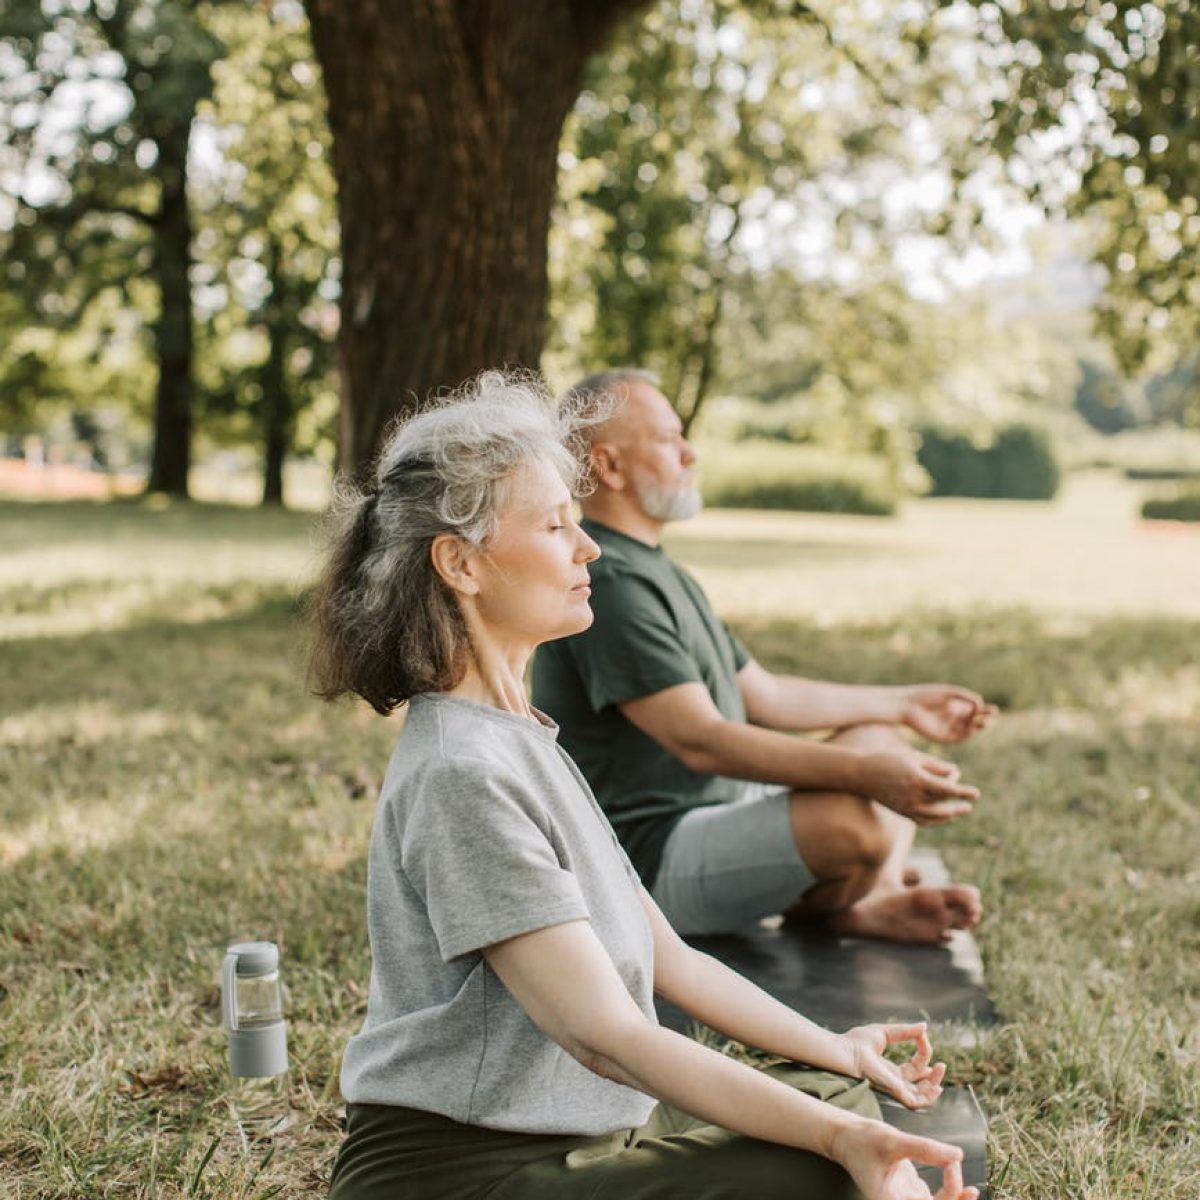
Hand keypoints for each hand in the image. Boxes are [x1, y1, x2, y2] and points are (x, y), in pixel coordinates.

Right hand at [832, 1120, 978, 1199]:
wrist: (845, 1135)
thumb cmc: (862, 1140)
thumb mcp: (893, 1141)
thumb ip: (925, 1149)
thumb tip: (958, 1154)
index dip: (951, 1198)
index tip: (956, 1170)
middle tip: (972, 1190)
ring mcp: (907, 1198)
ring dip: (954, 1195)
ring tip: (967, 1182)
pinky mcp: (910, 1189)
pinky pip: (935, 1196)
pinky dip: (949, 1188)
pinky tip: (956, 1175)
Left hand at [843, 1023, 944, 1109]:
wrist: (845, 1052)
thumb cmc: (857, 1042)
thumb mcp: (885, 1032)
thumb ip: (905, 1032)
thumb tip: (925, 1027)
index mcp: (890, 1069)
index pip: (914, 1067)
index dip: (923, 1052)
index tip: (922, 1036)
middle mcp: (894, 1081)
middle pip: (920, 1084)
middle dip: (933, 1076)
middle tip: (941, 1065)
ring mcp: (895, 1088)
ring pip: (921, 1096)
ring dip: (934, 1086)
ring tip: (940, 1070)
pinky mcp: (895, 1093)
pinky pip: (916, 1103)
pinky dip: (928, 1098)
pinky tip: (937, 1087)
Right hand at [862, 750, 978, 823]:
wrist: (861, 774)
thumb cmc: (888, 759)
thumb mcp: (913, 756)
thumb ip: (936, 765)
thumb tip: (955, 772)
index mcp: (918, 780)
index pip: (948, 789)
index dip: (964, 792)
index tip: (977, 794)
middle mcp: (914, 797)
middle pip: (944, 804)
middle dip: (958, 803)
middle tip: (970, 803)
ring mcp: (907, 807)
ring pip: (935, 816)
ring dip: (949, 815)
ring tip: (959, 811)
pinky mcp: (902, 812)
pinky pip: (923, 821)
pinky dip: (936, 820)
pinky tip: (943, 817)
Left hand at [900, 685, 996, 743]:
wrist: (907, 706)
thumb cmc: (926, 695)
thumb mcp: (950, 693)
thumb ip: (966, 697)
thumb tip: (980, 705)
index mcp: (954, 706)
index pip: (974, 710)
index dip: (985, 710)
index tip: (994, 709)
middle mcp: (952, 718)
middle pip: (973, 721)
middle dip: (984, 719)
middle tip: (993, 716)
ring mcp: (948, 728)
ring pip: (967, 730)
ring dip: (978, 727)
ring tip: (985, 722)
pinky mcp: (942, 737)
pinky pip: (958, 738)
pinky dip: (967, 734)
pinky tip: (973, 729)